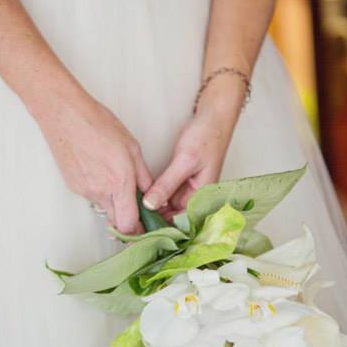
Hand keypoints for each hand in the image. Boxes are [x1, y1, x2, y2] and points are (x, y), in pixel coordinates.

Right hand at [35, 98, 153, 233]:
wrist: (64, 115)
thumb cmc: (99, 125)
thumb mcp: (133, 148)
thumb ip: (144, 177)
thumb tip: (152, 195)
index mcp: (119, 182)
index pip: (128, 224)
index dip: (138, 231)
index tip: (146, 227)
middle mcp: (100, 191)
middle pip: (116, 221)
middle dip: (128, 219)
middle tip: (137, 208)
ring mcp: (84, 190)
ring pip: (105, 207)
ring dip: (114, 202)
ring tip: (116, 179)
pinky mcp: (73, 186)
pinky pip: (92, 196)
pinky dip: (100, 191)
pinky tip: (101, 172)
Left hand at [143, 95, 237, 215]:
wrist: (214, 119)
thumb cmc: (206, 138)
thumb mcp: (184, 161)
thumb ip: (167, 184)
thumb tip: (150, 205)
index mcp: (202, 195)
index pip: (181, 219)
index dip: (162, 225)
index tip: (141, 227)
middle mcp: (197, 194)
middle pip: (174, 214)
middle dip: (155, 216)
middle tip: (132, 218)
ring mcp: (190, 187)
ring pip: (169, 203)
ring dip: (154, 204)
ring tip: (134, 207)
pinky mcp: (184, 178)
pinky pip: (168, 191)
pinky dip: (157, 192)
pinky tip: (143, 193)